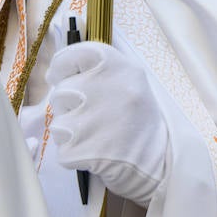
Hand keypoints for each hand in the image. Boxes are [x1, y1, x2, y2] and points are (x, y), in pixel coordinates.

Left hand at [47, 40, 170, 206]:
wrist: (161, 162)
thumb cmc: (138, 119)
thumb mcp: (128, 81)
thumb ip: (95, 70)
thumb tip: (55, 72)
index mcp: (119, 67)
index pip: (74, 54)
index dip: (61, 66)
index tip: (59, 76)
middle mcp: (108, 88)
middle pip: (60, 91)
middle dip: (67, 106)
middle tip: (90, 116)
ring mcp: (96, 120)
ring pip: (58, 123)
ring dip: (70, 133)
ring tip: (95, 136)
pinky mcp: (88, 150)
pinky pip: (62, 151)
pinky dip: (74, 156)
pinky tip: (95, 154)